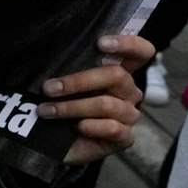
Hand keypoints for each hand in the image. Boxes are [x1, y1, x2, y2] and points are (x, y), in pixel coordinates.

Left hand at [43, 33, 151, 165]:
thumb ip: (67, 68)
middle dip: (78, 81)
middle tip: (48, 88)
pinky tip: (77, 127)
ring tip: (46, 111)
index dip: (128, 44)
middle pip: (117, 76)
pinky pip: (113, 128)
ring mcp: (128, 115)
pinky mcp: (125, 138)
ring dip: (72, 107)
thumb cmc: (57, 105)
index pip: (140, 53)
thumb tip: (51, 54)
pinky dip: (91, 126)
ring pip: (108, 104)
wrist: (52, 143)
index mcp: (117, 73)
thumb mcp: (60, 84)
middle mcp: (128, 92)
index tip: (100, 43)